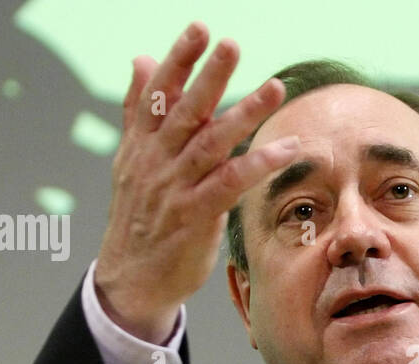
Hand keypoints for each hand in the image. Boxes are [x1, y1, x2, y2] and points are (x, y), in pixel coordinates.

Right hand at [94, 21, 299, 342]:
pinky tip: (286, 149)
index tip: (199, 29)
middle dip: (209, 75)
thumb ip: (139, 110)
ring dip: (244, 113)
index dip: (178, 60)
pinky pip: (230, 183)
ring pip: (211, 143)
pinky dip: (258, 163)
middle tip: (231, 43)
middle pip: (185, 111)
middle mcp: (156, 162)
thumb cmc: (140, 217)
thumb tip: (142, 59)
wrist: (132, 278)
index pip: (157, 94)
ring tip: (274, 87)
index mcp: (141, 145)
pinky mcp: (195, 216)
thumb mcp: (132, 160)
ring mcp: (175, 189)